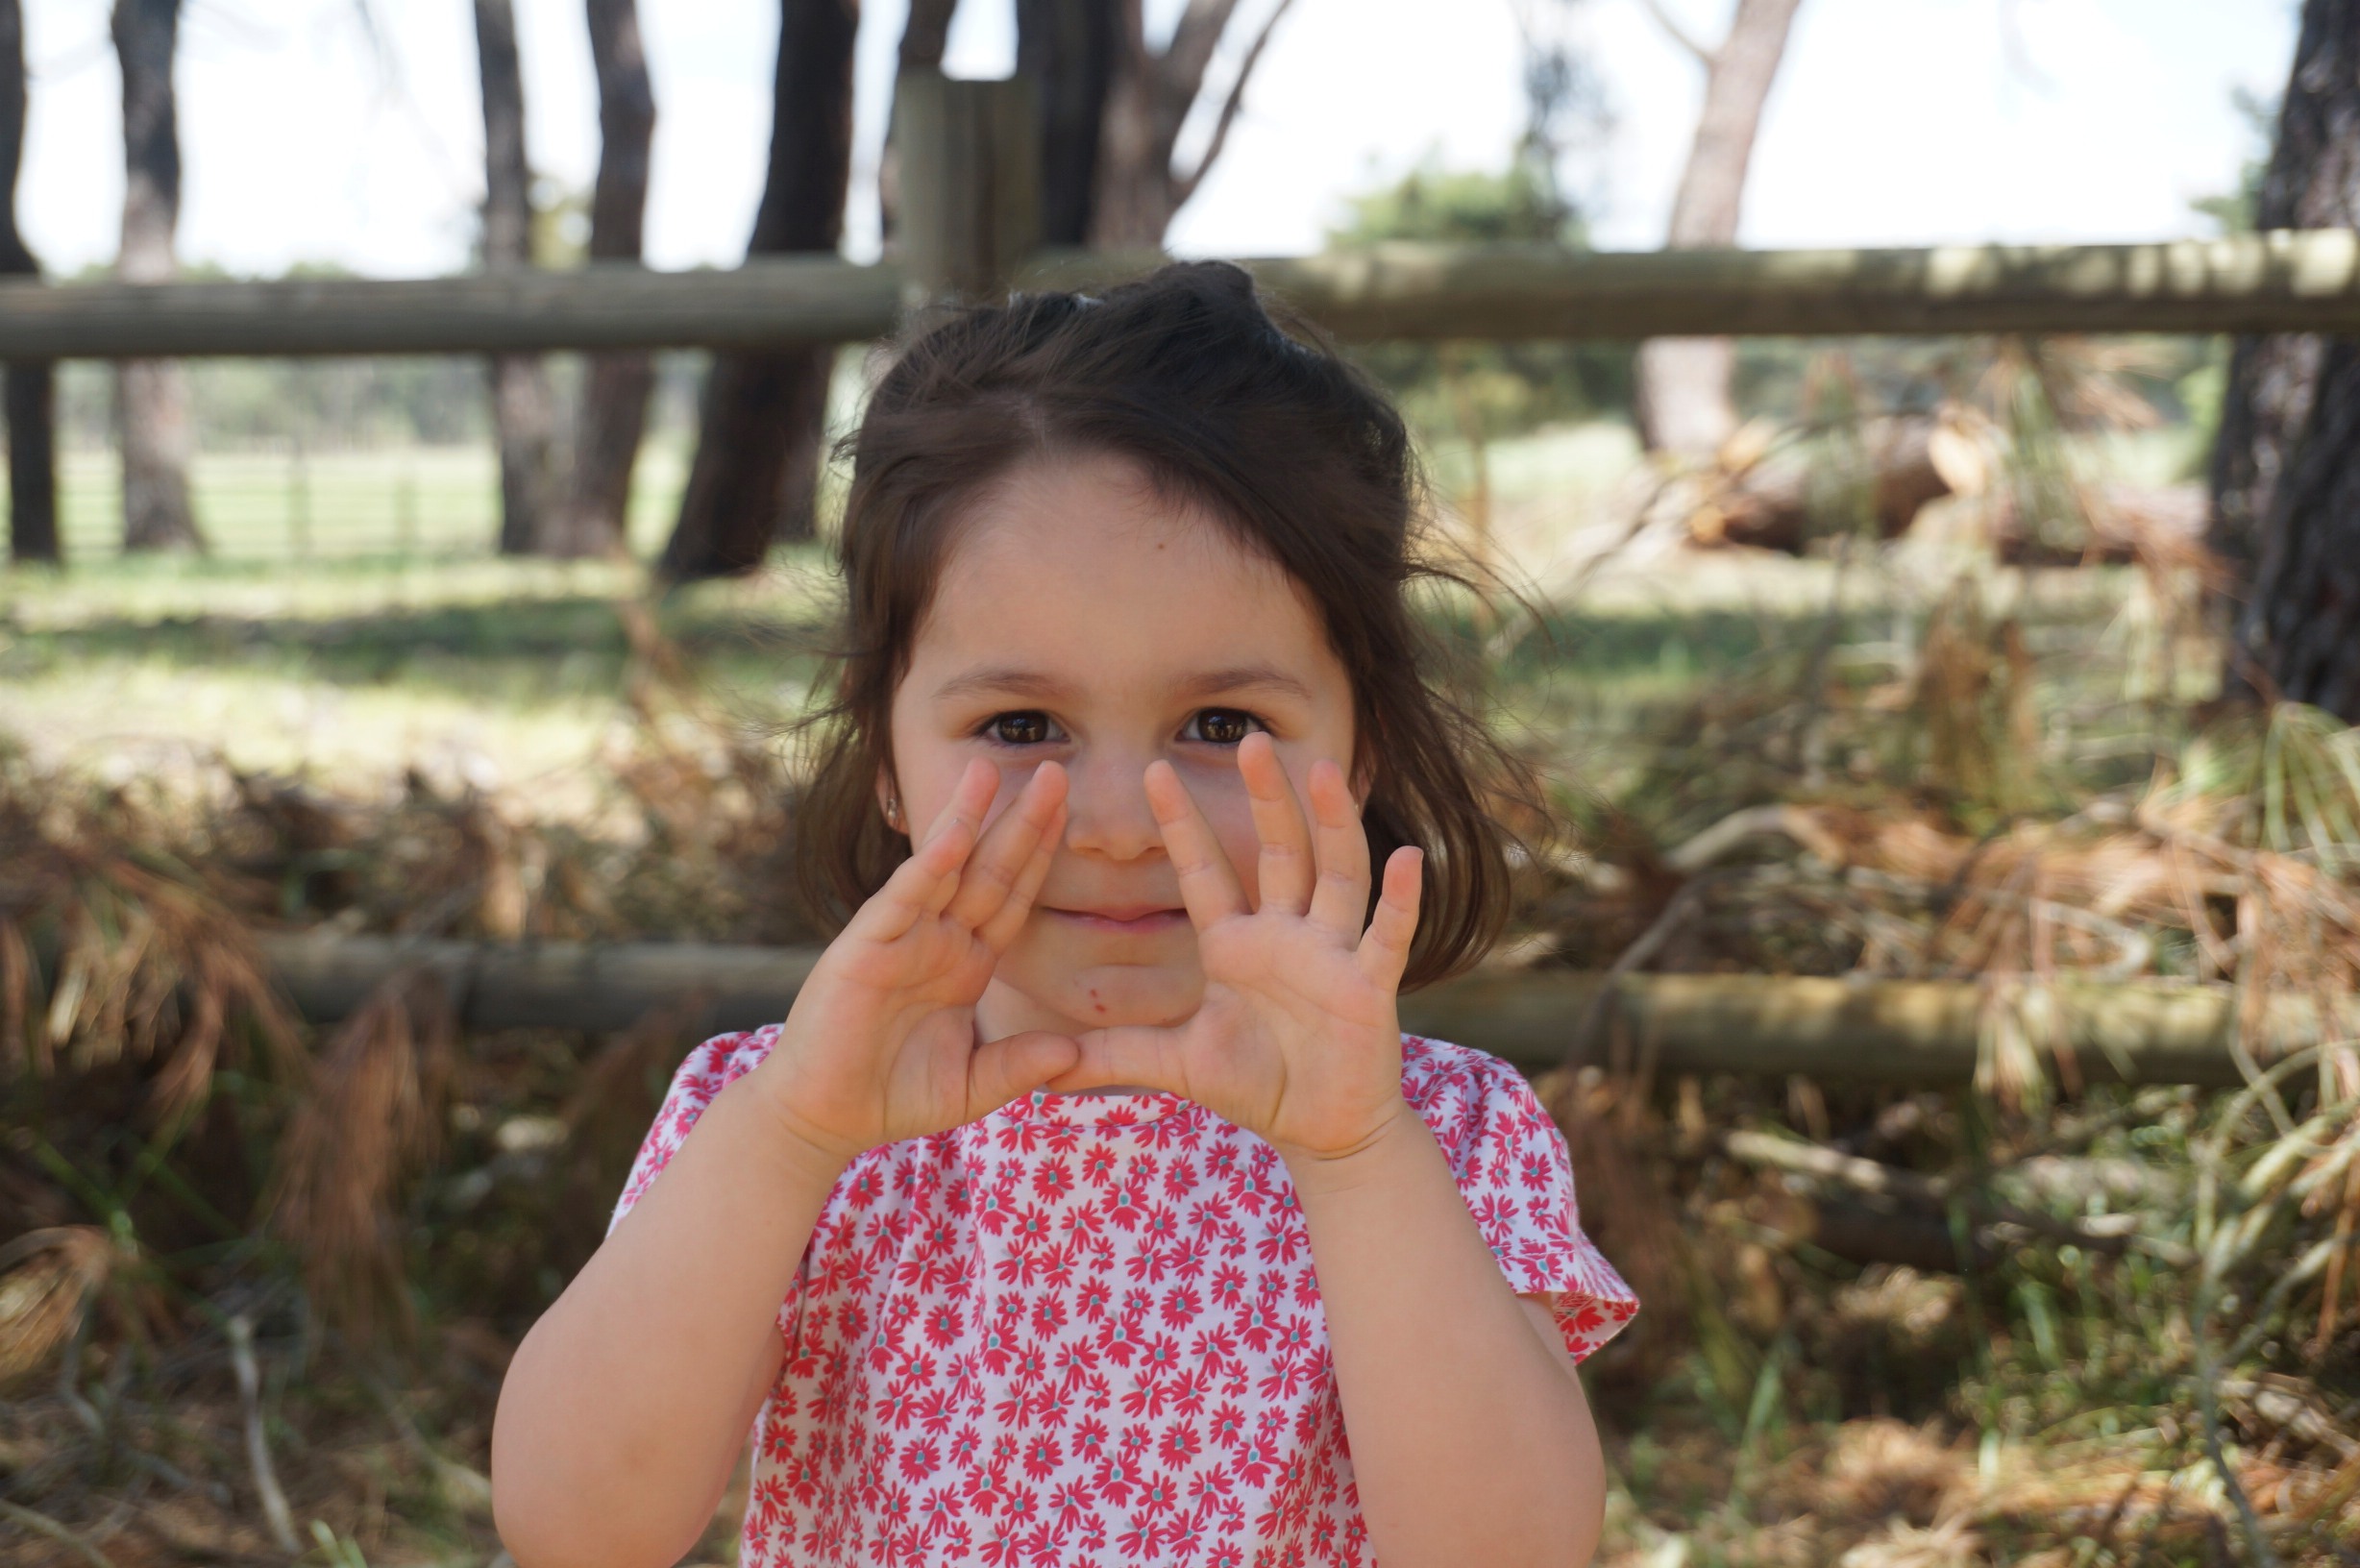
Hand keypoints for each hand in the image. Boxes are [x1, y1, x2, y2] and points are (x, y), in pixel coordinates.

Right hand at [749, 759, 1076, 1165]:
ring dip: (967, 819)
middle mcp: (938, 941)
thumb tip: (1074, 1052)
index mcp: (967, 964)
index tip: (1074, 815)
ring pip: (943, 869)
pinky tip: (951, 835)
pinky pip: (902, 900)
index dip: (1042, 858)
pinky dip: (926, 868)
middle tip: (1058, 771)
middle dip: (1022, 822)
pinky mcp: (865, 949)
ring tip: (990, 771)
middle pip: (990, 871)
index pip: (1014, 900)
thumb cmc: (893, 1096)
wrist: (825, 1118)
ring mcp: (902, 939)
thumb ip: (1019, 1065)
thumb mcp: (972, 1085)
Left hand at [1048, 732, 1422, 1162]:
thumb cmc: (1254, 1083)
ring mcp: (1331, 955)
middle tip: (1250, 739)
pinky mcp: (1369, 987)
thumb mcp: (1174, 1064)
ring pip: (1336, 876)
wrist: (1320, 1129)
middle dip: (1267, 798)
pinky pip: (1387, 936)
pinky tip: (1409, 856)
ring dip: (1333, 825)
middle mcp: (1285, 935)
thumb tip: (1041, 1068)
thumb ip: (1113, 1055)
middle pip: (1279, 852)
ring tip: (1325, 772)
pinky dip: (1399, 899)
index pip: (1204, 871)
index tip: (1152, 770)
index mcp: (1235, 944)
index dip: (1182, 823)